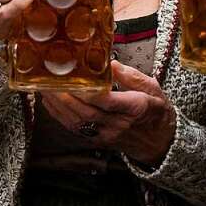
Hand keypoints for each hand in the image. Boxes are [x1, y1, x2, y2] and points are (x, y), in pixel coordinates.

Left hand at [41, 61, 177, 166]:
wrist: (159, 142)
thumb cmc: (156, 111)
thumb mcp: (153, 88)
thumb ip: (131, 76)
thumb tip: (110, 63)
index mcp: (136, 108)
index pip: (108, 101)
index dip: (90, 91)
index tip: (76, 77)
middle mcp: (119, 124)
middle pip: (87, 112)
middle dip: (66, 96)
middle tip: (51, 80)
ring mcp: (107, 134)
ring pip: (78, 122)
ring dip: (59, 105)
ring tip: (46, 88)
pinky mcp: (98, 140)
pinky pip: (75, 129)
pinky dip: (60, 115)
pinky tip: (51, 103)